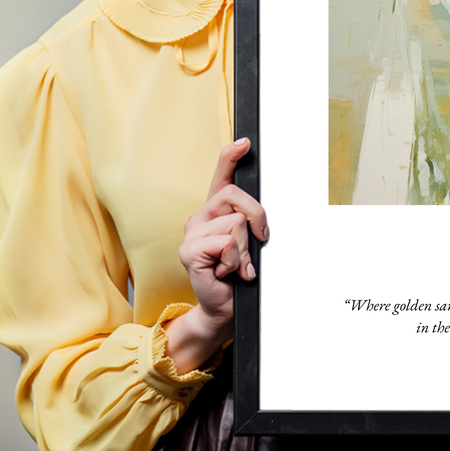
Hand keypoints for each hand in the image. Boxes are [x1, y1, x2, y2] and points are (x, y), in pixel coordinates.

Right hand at [164, 138, 268, 372]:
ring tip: (237, 265)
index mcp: (215, 212)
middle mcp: (200, 218)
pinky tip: (226, 273)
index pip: (221, 176)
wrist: (224, 308)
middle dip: (257, 218)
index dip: (231, 157)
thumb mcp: (249, 243)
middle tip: (258, 242)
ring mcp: (191, 234)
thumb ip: (250, 223)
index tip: (245, 142)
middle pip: (236, 196)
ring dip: (245, 249)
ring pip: (236, 223)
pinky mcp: (189, 251)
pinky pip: (226, 243)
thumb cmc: (238, 275)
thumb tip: (260, 214)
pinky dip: (235, 261)